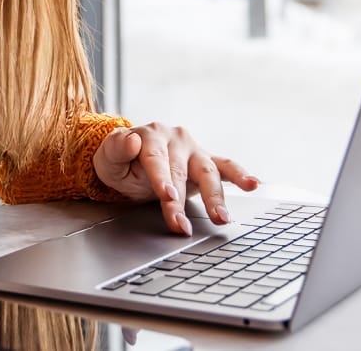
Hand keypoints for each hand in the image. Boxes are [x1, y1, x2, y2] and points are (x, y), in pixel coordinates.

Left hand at [93, 123, 259, 235]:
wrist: (131, 158)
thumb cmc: (120, 161)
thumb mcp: (108, 157)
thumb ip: (116, 148)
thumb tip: (131, 140)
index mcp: (151, 136)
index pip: (158, 161)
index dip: (162, 180)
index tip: (168, 197)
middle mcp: (176, 138)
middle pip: (181, 172)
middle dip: (182, 201)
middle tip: (182, 225)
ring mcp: (194, 149)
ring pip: (208, 173)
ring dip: (216, 197)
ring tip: (222, 217)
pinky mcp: (206, 160)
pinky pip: (226, 167)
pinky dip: (240, 176)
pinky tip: (253, 184)